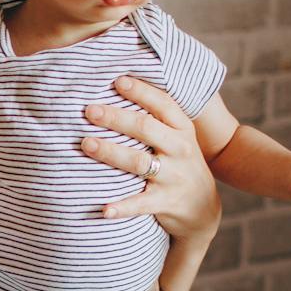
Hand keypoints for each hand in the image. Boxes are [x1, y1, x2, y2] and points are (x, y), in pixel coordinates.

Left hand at [79, 77, 219, 241]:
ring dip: (111, 153)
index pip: (163, 104)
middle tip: (89, 110)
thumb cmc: (180, 163)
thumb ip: (156, 118)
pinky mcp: (166, 202)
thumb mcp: (179, 137)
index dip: (141, 91)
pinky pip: (140, 204)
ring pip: (139, 162)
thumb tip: (118, 85)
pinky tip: (103, 209)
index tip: (117, 81)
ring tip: (86, 144)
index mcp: (182, 128)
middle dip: (116, 118)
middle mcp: (180, 149)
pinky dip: (122, 207)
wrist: (203, 208)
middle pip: (146, 129)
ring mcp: (174, 176)